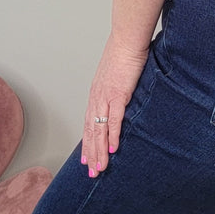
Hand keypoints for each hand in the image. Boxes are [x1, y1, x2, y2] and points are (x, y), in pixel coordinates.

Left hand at [82, 38, 149, 175]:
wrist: (127, 40)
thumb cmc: (125, 54)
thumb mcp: (117, 76)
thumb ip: (118, 89)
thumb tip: (123, 98)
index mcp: (97, 95)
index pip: (89, 124)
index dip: (88, 144)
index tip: (87, 159)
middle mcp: (97, 98)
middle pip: (91, 132)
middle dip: (91, 154)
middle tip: (92, 173)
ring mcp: (106, 97)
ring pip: (99, 130)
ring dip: (100, 151)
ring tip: (100, 168)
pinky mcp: (118, 95)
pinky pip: (114, 120)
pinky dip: (113, 136)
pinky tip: (113, 149)